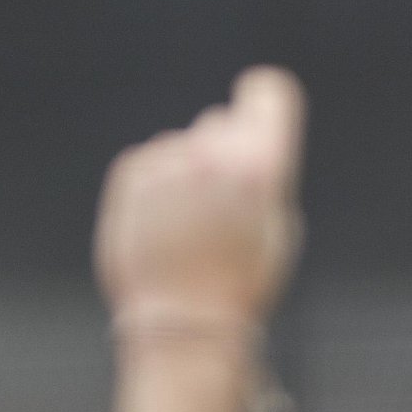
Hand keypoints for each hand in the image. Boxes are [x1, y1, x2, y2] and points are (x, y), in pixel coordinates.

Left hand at [96, 67, 305, 329]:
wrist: (183, 320)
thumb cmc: (243, 283)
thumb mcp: (279, 229)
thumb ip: (265, 174)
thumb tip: (240, 135)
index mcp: (260, 167)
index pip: (267, 92)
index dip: (266, 106)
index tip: (262, 119)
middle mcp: (210, 153)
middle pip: (222, 123)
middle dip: (228, 153)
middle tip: (229, 209)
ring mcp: (167, 159)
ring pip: (187, 146)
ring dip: (193, 175)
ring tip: (196, 230)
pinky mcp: (133, 171)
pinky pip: (157, 164)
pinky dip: (165, 189)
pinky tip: (170, 228)